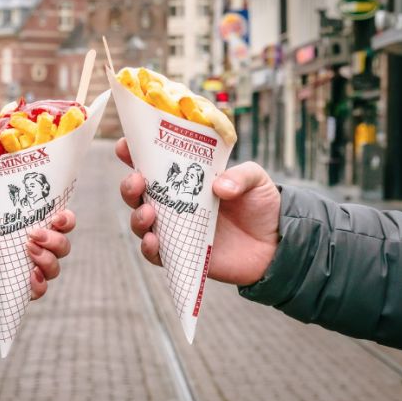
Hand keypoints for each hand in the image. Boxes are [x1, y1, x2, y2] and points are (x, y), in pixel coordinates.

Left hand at [0, 211, 74, 311]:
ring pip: (55, 266)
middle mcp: (33, 246)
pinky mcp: (19, 288)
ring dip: (48, 260)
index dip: (66, 219)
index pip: (58, 221)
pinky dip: (40, 284)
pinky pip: (40, 290)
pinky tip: (30, 278)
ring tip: (28, 253)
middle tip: (33, 236)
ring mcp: (27, 268)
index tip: (57, 218)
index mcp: (26, 226)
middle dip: (55, 240)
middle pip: (62, 245)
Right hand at [116, 138, 279, 285]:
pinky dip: (150, 248)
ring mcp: (176, 228)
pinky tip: (154, 242)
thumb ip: (240, 177)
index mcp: (186, 178)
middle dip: (129, 186)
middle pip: (138, 193)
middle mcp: (174, 202)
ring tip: (148, 213)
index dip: (134, 153)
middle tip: (137, 181)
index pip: (153, 163)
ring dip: (137, 216)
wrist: (277, 244)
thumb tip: (219, 187)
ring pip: (141, 222)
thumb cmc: (261, 205)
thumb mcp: (255, 179)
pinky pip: (156, 254)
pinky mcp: (182, 254)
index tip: (124, 145)